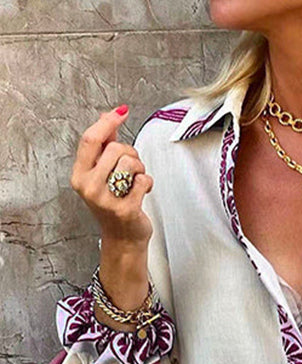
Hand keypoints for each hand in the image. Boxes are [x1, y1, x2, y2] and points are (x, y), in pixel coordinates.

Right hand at [70, 106, 153, 246]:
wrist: (122, 239)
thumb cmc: (113, 205)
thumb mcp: (102, 174)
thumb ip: (104, 146)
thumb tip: (107, 117)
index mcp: (79, 175)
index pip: (90, 140)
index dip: (107, 122)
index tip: (121, 112)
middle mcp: (89, 187)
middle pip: (115, 149)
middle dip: (130, 153)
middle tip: (132, 168)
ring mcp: (106, 200)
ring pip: (130, 163)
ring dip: (140, 169)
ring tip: (135, 182)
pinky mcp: (125, 210)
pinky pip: (143, 181)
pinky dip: (148, 183)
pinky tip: (142, 193)